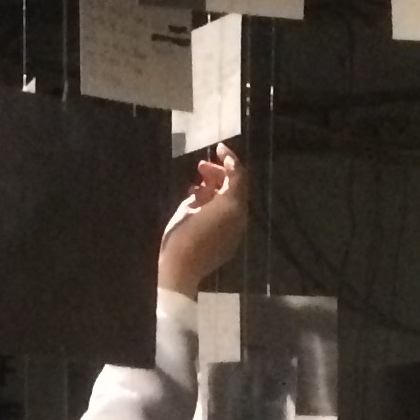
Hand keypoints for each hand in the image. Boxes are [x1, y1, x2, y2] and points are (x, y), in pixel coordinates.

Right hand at [156, 144, 246, 291]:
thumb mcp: (188, 207)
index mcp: (231, 206)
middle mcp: (239, 217)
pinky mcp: (230, 242)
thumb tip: (208, 184)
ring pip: (231, 202)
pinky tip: (199, 204)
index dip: (229, 158)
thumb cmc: (181, 236)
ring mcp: (236, 231)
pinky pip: (228, 217)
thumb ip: (204, 191)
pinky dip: (217, 206)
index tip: (218, 148)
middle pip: (235, 188)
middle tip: (200, 168)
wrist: (180, 271)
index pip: (237, 174)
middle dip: (219, 174)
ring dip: (217, 190)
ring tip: (196, 185)